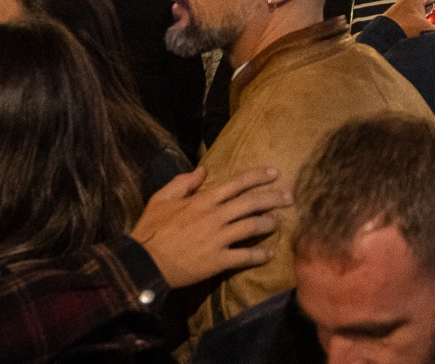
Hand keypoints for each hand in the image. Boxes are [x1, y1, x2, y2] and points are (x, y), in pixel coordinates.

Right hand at [131, 166, 289, 288]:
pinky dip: (258, 255)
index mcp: (203, 200)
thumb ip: (182, 183)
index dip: (257, 176)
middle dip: (272, 197)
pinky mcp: (217, 261)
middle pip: (251, 203)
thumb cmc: (151, 230)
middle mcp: (215, 217)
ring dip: (268, 223)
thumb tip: (202, 171)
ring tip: (278, 222)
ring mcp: (218, 239)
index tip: (275, 172)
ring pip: (251, 227)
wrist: (145, 262)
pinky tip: (268, 255)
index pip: (236, 183)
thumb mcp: (161, 199)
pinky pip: (243, 257)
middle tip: (289, 196)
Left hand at [383, 0, 434, 38]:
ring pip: (414, 11)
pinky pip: (405, 17)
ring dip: (421, 19)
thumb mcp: (427, 28)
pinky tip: (412, 33)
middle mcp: (406, 1)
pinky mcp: (392, 16)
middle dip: (431, 13)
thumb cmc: (405, 28)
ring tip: (424, 29)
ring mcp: (398, 8)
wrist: (385, 36)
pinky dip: (411, 23)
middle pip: (423, 3)